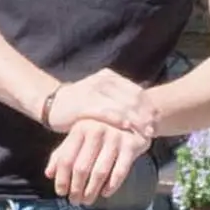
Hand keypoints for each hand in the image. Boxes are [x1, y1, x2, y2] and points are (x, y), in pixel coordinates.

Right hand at [41, 70, 156, 139]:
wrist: (51, 104)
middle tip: (155, 129)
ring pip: (122, 106)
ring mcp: (93, 91)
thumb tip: (146, 111)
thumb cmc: (80, 104)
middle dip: (146, 115)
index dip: (149, 106)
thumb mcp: (101, 95)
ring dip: (137, 120)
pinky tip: (128, 127)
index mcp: (109, 77)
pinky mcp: (83, 104)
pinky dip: (119, 119)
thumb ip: (120, 99)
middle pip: (133, 98)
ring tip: (146, 132)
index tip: (157, 120)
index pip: (136, 91)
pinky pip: (106, 112)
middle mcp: (102, 81)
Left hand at [45, 114, 149, 205]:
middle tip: (74, 200)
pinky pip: (120, 171)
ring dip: (91, 191)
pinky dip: (111, 185)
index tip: (61, 192)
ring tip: (87, 200)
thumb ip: (62, 153)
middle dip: (76, 189)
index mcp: (80, 129)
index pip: (66, 159)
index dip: (61, 179)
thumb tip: (49, 174)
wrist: (132, 115)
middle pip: (81, 168)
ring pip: (100, 172)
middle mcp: (96, 132)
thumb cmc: (100, 130)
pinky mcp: (131, 146)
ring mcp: (114, 138)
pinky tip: (105, 193)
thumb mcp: (79, 136)